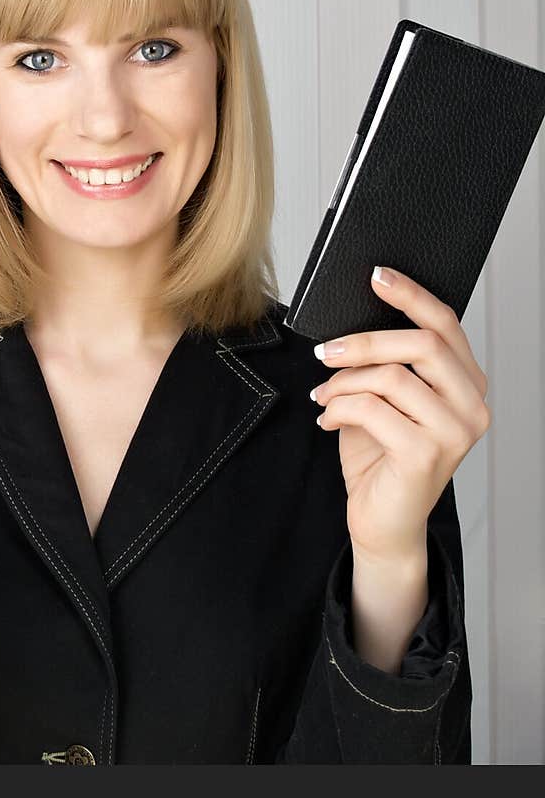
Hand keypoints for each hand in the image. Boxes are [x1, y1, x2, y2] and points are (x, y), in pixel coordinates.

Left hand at [310, 266, 489, 564]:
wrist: (382, 521)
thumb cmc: (382, 456)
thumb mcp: (385, 399)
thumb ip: (386, 362)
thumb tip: (355, 318)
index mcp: (467, 384)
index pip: (446, 325)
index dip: (411, 295)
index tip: (377, 275)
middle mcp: (471, 406)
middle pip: (422, 344)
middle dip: (365, 341)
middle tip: (326, 351)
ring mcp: (454, 433)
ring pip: (392, 376)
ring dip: (344, 381)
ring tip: (324, 395)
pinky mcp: (426, 455)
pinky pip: (372, 408)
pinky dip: (339, 408)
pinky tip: (328, 419)